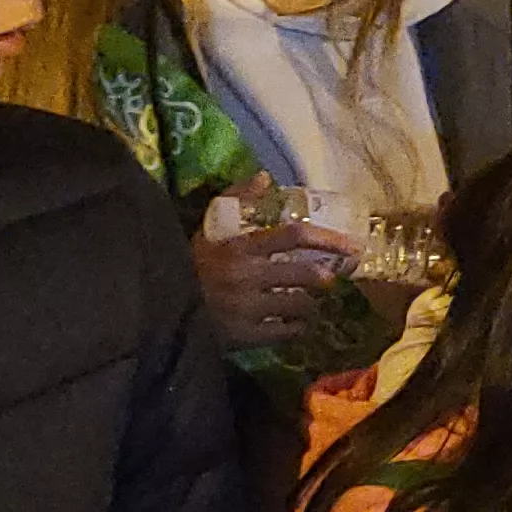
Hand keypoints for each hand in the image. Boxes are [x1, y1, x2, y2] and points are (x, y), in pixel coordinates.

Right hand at [193, 180, 358, 349]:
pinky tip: (293, 323)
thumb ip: (236, 200)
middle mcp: (247, 276)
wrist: (160, 305)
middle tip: (331, 278)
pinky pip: (286, 332)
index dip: (327, 238)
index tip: (351, 245)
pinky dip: (296, 327)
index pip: (294, 236)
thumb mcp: (208, 230)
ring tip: (309, 302)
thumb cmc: (190, 264)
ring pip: (300, 305)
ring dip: (310, 303)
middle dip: (326, 277)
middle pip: (305, 274)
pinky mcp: (245, 335)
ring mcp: (247, 307)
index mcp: (240, 248)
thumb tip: (264, 177)